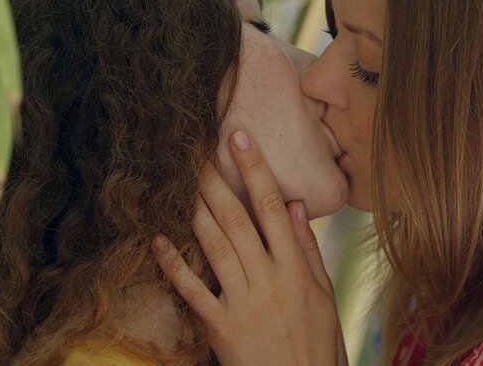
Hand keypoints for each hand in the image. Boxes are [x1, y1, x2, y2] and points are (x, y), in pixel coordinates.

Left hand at [152, 130, 346, 365]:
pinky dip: (173, 264)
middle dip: (216, 181)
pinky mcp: (219, 326)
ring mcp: (241, 302)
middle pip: (237, 220)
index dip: (255, 169)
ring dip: (196, 210)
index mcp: (295, 270)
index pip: (273, 207)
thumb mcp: (324, 295)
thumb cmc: (317, 343)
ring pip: (213, 246)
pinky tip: (157, 240)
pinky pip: (191, 291)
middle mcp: (267, 280)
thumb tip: (296, 206)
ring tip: (184, 182)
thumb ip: (307, 250)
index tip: (240, 139)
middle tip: (200, 153)